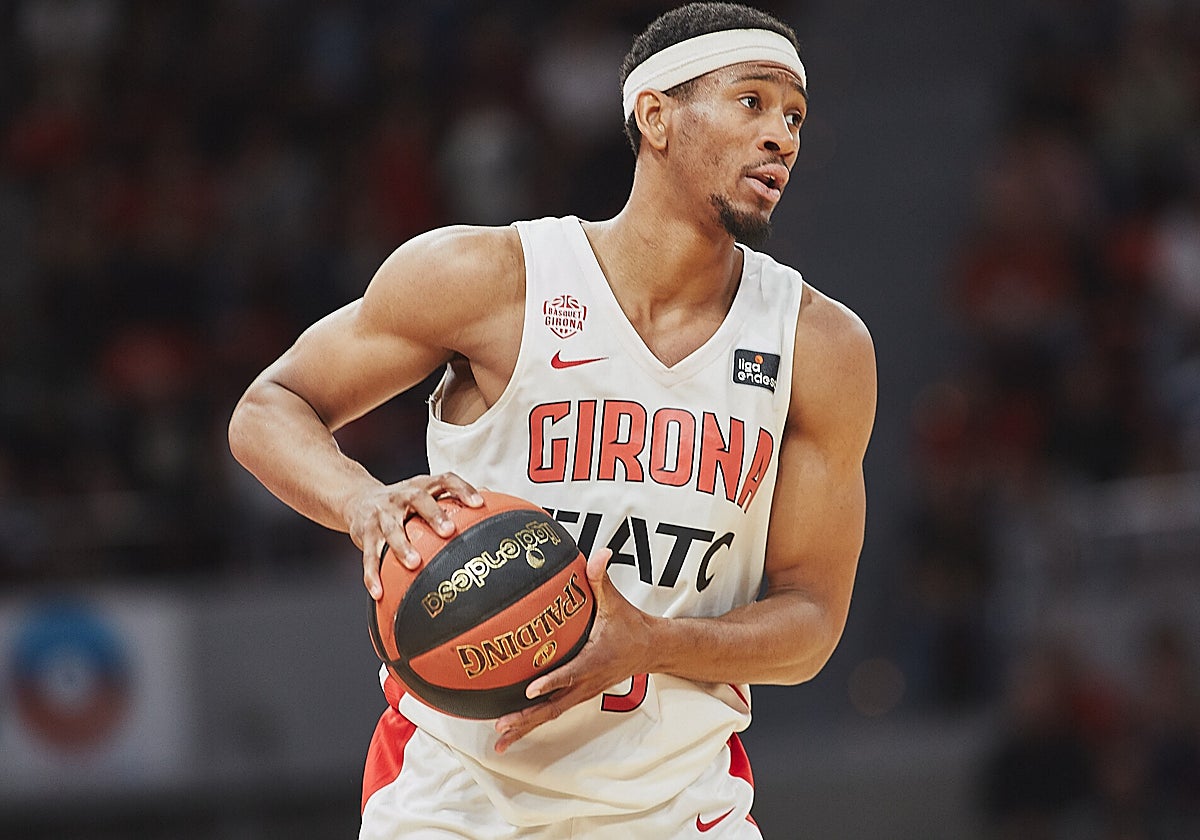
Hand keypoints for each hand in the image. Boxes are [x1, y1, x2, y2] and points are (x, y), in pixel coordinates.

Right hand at [345, 472, 482, 599]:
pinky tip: (379, 592)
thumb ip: (452, 499)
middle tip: (449, 532)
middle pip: (418, 499)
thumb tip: (493, 502)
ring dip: (402, 546)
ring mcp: (381, 514)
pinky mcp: (363, 532)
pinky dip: (372, 574)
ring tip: (415, 564)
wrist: (357, 499)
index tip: (479, 504)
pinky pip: (368, 555)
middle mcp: (400, 496)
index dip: (462, 489)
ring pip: (391, 529)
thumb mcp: (425, 494)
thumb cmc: (403, 503)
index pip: (445, 480)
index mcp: (421, 485)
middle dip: (434, 514)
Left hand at [493, 548, 656, 752]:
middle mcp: (587, 681)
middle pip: (554, 706)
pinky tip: (511, 729)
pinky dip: (532, 721)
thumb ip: (601, 578)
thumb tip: (599, 553)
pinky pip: (553, 710)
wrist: (651, 649)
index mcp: (595, 659)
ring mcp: (582, 692)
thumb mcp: (616, 602)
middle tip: (502, 726)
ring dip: (526, 726)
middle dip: (527, 718)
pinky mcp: (579, 695)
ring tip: (500, 739)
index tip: (530, 689)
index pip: (571, 672)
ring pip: (551, 714)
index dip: (551, 681)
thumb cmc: (631, 624)